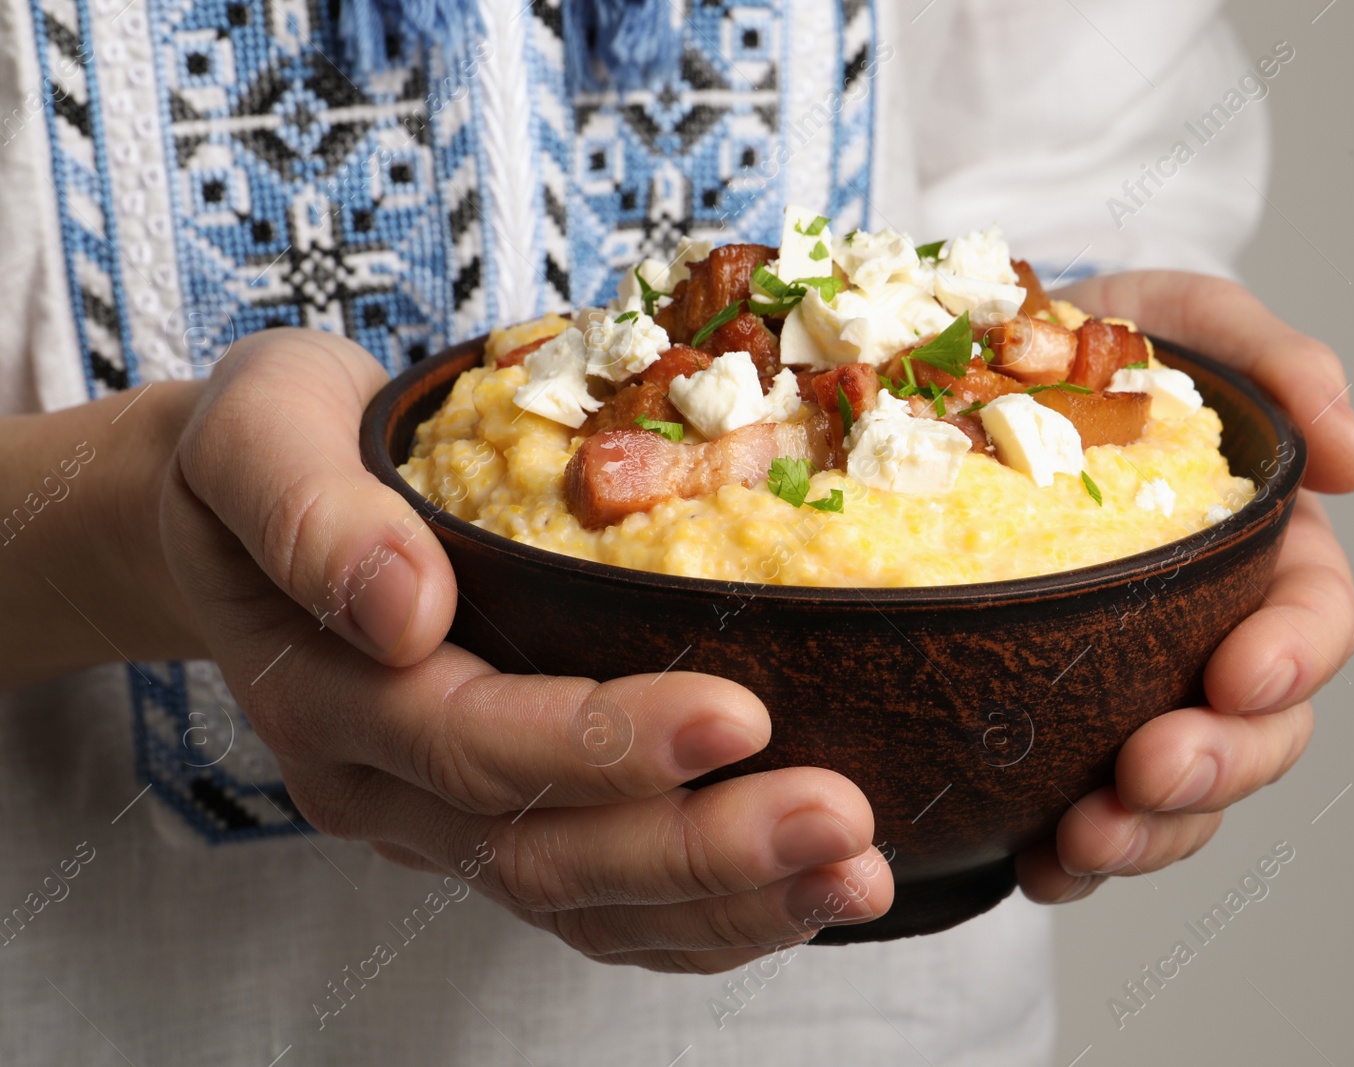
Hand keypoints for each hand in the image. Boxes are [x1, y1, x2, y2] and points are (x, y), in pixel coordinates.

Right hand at [159, 329, 890, 970]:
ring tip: (853, 871)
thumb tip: (402, 605)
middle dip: (698, 849)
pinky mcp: (503, 821)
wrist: (250, 512)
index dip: (599, 745)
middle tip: (838, 820)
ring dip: (726, 902)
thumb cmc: (275, 451)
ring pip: (585, 902)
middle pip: (543, 853)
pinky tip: (805, 890)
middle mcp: (387, 784)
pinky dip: (708, 915)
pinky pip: (604, 904)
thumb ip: (307, 510)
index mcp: (328, 693)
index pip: (470, 743)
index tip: (737, 713)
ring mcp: (445, 819)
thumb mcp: (260, 431)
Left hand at [1015, 271, 1353, 902]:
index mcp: (1257, 557)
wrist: (958, 386)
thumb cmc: (1086, 349)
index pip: (1312, 625)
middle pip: (1255, 734)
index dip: (1293, 658)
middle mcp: (1205, 638)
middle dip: (1215, 767)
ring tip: (1080, 841)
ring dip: (1143, 833)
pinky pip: (1075, 813)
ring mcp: (1130, 694)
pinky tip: (1033, 864)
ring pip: (1175, 795)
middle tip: (1147, 771)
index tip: (1240, 673)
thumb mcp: (1180, 317)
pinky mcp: (1050, 728)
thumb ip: (1273, 358)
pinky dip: (1067, 854)